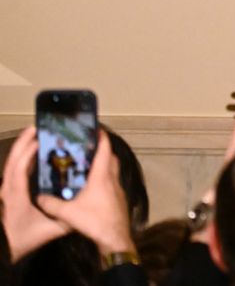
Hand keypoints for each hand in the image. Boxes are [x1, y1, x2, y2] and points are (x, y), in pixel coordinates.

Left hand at [1, 127, 69, 261]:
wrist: (3, 250)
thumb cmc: (23, 239)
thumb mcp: (48, 231)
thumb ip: (66, 219)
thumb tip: (84, 206)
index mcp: (15, 195)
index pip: (18, 169)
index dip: (27, 153)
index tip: (39, 139)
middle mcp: (8, 188)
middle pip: (12, 160)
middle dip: (23, 142)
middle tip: (38, 127)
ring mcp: (6, 189)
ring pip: (10, 163)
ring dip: (21, 147)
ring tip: (35, 134)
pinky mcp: (7, 192)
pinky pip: (12, 170)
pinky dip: (21, 158)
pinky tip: (32, 154)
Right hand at [37, 131, 133, 255]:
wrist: (115, 238)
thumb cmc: (95, 221)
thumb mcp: (68, 213)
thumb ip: (51, 204)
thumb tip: (38, 197)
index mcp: (102, 177)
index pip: (105, 150)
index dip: (102, 138)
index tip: (97, 128)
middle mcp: (112, 179)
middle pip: (111, 158)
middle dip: (102, 150)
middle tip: (88, 147)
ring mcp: (118, 189)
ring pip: (113, 170)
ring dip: (104, 164)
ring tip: (89, 165)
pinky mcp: (119, 198)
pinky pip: (113, 182)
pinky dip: (105, 178)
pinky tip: (94, 186)